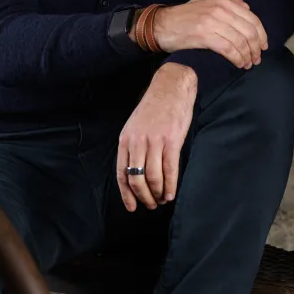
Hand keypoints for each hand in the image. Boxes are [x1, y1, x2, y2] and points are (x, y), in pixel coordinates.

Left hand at [116, 63, 196, 211]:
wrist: (171, 86)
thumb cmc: (154, 107)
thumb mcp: (135, 125)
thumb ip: (133, 146)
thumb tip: (136, 170)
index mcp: (126, 139)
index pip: (122, 173)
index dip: (126, 194)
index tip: (132, 207)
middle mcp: (137, 142)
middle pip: (136, 179)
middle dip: (143, 197)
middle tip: (150, 205)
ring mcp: (154, 142)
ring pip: (152, 177)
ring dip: (157, 193)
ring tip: (162, 200)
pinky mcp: (171, 141)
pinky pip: (169, 169)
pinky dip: (170, 185)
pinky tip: (171, 193)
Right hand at [152, 0, 267, 68]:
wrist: (162, 24)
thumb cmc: (185, 16)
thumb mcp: (207, 2)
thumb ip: (228, 2)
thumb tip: (247, 8)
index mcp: (224, 1)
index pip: (252, 19)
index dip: (261, 35)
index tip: (264, 46)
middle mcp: (220, 10)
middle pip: (249, 31)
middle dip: (256, 48)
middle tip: (257, 59)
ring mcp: (212, 22)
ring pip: (240, 41)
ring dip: (247, 55)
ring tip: (248, 64)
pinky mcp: (204, 36)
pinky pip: (228, 49)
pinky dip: (237, 58)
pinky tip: (239, 64)